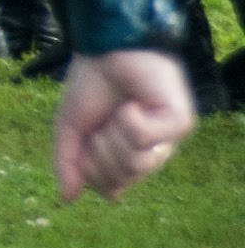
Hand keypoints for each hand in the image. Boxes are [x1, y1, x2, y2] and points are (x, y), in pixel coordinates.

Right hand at [55, 50, 196, 201]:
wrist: (105, 48)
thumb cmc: (91, 85)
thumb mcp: (69, 128)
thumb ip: (68, 162)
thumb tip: (67, 199)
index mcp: (126, 158)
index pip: (109, 189)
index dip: (89, 168)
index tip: (87, 138)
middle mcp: (151, 154)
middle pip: (120, 179)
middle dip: (99, 150)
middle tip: (102, 123)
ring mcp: (168, 141)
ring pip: (134, 162)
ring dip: (113, 134)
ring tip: (119, 111)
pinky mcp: (179, 124)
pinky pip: (143, 137)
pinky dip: (128, 118)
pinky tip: (133, 103)